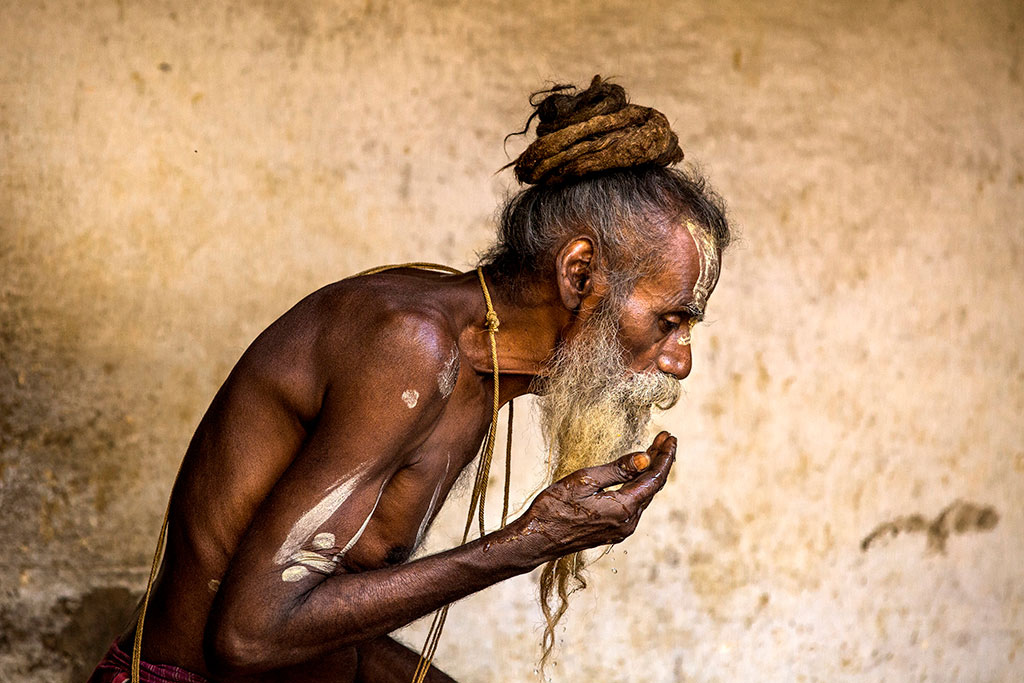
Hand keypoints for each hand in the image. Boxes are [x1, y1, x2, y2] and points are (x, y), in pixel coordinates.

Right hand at [512, 431, 676, 561]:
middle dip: (659, 461)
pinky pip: (633, 505)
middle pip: (652, 487)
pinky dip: (638, 486)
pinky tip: (634, 475)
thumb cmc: (554, 508)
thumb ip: (617, 470)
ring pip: (643, 496)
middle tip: (663, 438)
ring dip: (649, 473)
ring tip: (652, 451)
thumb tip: (644, 458)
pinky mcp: (613, 531)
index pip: (654, 478)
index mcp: (624, 508)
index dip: (664, 456)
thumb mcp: (584, 481)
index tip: (669, 437)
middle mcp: (628, 522)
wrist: (535, 540)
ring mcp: (621, 529)